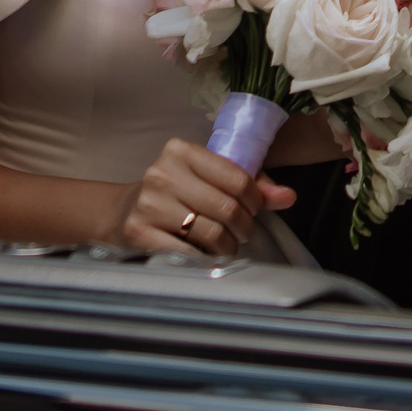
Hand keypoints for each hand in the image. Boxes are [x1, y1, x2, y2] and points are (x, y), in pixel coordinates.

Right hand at [115, 137, 297, 257]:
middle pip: (228, 208)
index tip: (252, 209)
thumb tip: (288, 197)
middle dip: (244, 227)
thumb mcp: (209, 178)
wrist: (122, 212)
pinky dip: (206, 259)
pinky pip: (190, 253)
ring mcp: (149, 204)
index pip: (238, 178)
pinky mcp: (140, 232)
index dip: (255, 200)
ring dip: (227, 246)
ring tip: (224, 244)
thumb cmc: (176, 193)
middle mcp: (162, 173)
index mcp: (181, 151)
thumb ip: (252, 184)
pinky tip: (205, 254)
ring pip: (213, 233)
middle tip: (241, 232)